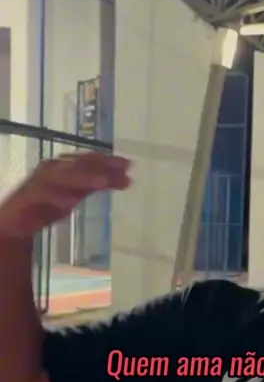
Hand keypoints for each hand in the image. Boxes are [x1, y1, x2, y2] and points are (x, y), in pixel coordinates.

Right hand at [0, 153, 130, 238]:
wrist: (16, 222)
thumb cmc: (48, 205)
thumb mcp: (77, 194)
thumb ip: (97, 185)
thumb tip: (126, 178)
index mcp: (64, 165)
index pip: (89, 159)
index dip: (109, 161)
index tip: (129, 165)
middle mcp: (52, 168)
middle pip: (79, 164)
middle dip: (101, 167)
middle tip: (122, 171)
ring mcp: (39, 180)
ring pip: (63, 175)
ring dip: (83, 177)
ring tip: (102, 183)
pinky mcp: (27, 196)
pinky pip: (42, 193)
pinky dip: (56, 196)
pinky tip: (70, 202)